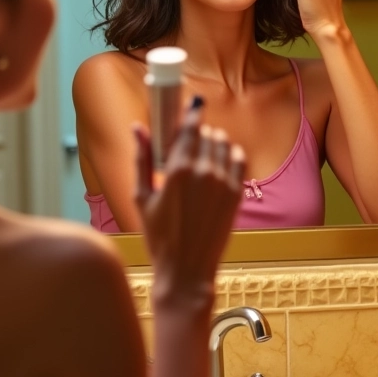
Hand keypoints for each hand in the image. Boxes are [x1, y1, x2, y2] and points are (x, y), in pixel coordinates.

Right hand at [133, 100, 245, 306]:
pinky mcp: (236, 193)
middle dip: (198, 133)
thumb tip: (138, 127)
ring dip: (214, 143)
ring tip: (203, 157)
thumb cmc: (159, 237)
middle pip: (207, 133)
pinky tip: (220, 164)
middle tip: (189, 145)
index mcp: (177, 170)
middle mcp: (203, 172)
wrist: (186, 271)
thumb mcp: (141, 197)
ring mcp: (223, 182)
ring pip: (224, 143)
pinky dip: (232, 154)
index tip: (193, 104)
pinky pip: (239, 158)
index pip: (189, 127)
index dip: (192, 112)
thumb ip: (142, 158)